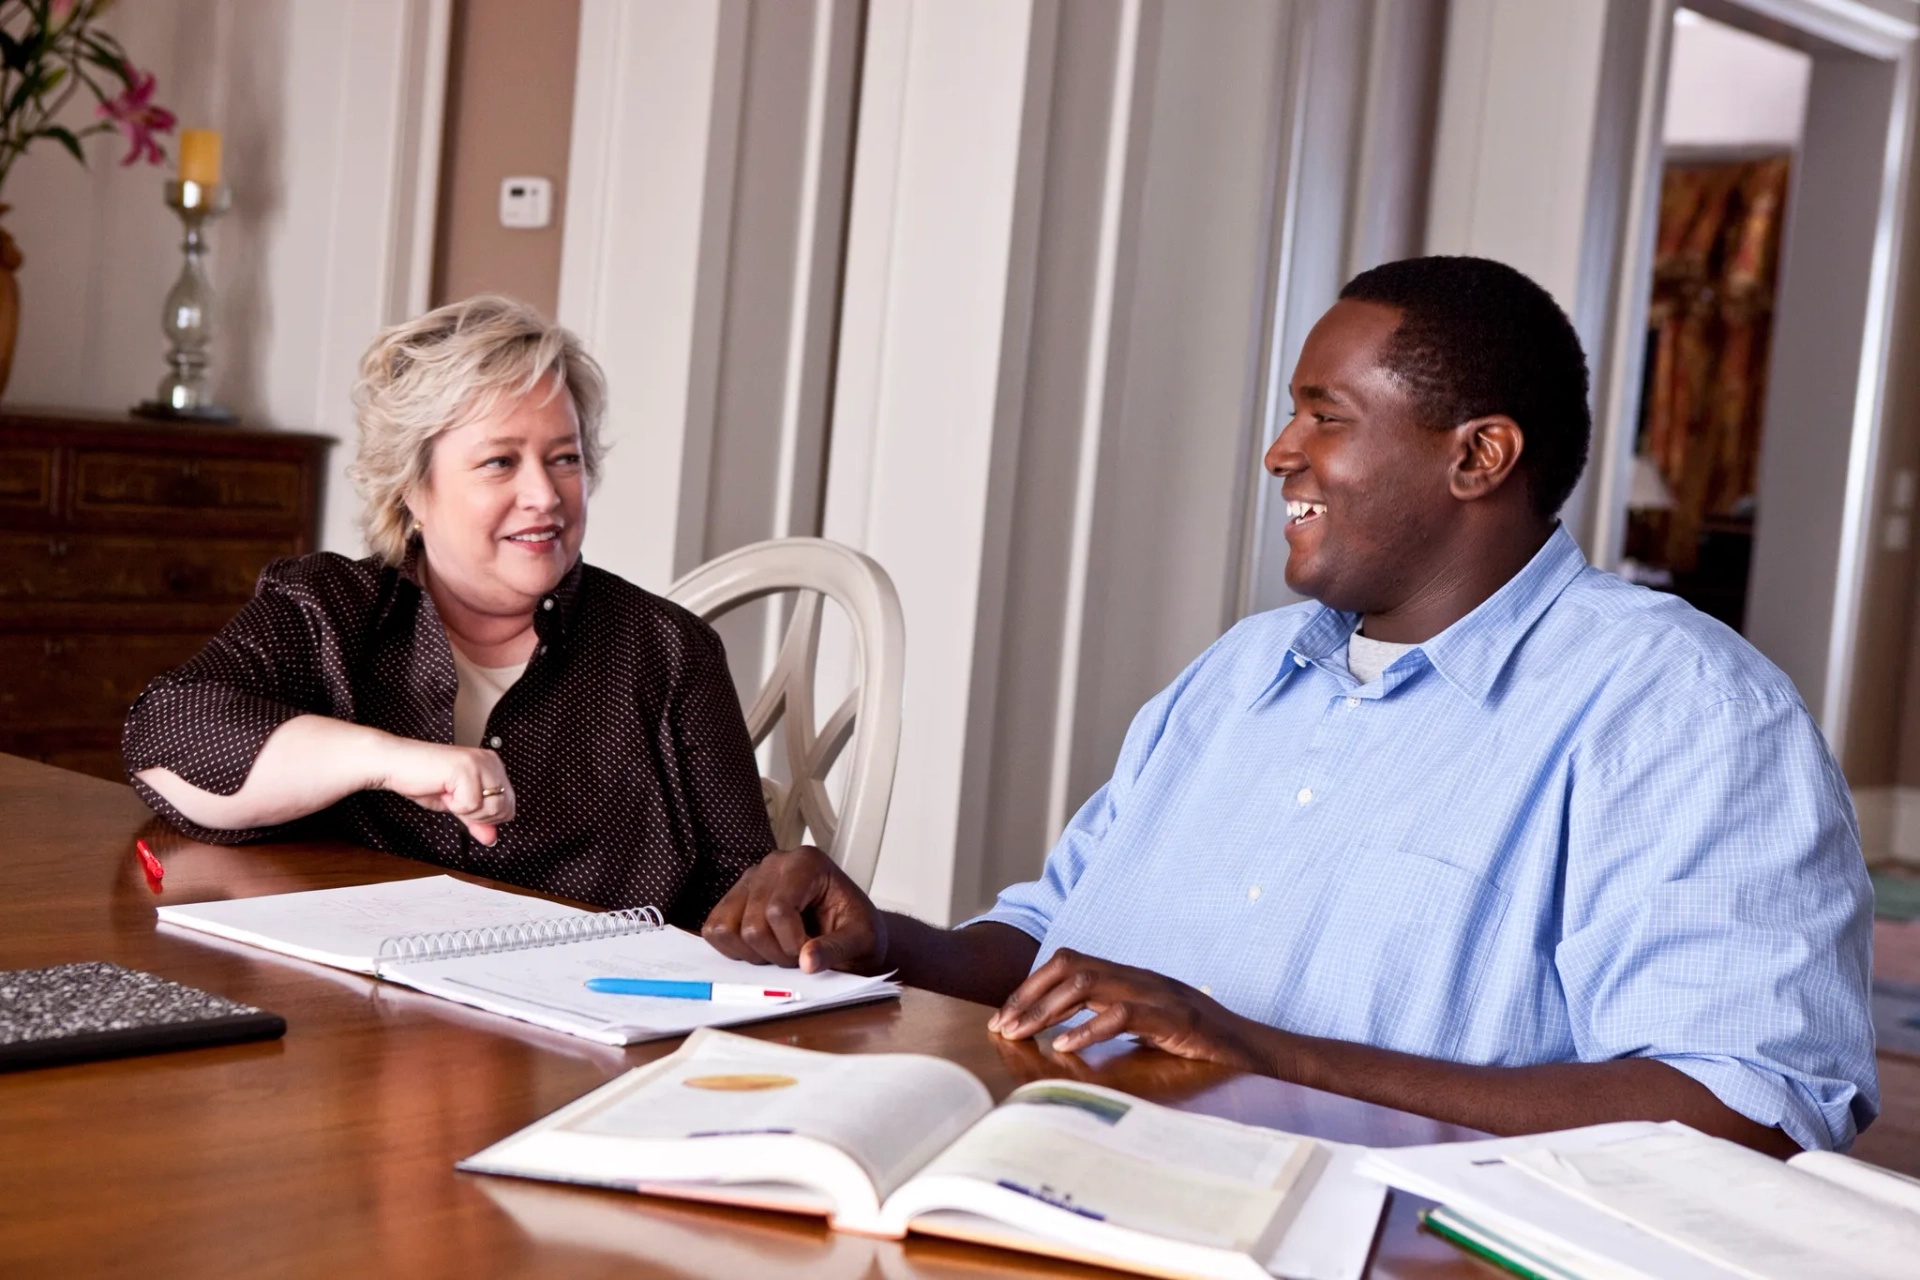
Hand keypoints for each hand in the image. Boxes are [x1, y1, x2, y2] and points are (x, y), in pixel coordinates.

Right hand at [372, 737, 514, 844]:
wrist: (396, 765)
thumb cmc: (423, 780)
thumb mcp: (457, 804)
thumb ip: (477, 819)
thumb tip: (491, 838)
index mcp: (493, 765)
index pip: (509, 805)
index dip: (486, 816)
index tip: (464, 804)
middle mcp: (490, 761)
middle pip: (503, 809)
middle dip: (476, 814)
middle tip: (454, 798)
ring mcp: (480, 763)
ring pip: (491, 808)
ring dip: (465, 809)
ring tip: (449, 792)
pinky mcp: (466, 769)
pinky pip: (471, 804)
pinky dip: (453, 804)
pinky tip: (443, 788)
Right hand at [702, 845, 885, 973]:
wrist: (850, 928)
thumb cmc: (856, 927)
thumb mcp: (861, 939)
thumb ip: (836, 948)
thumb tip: (807, 961)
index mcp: (807, 863)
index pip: (778, 910)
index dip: (791, 944)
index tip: (810, 953)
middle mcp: (774, 864)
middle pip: (752, 925)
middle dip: (776, 953)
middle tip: (799, 955)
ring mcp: (750, 879)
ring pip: (727, 929)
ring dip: (753, 953)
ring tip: (780, 950)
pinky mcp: (734, 898)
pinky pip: (714, 930)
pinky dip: (734, 950)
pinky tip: (763, 949)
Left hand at [987, 949, 1282, 1071]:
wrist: (1257, 1051)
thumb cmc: (1200, 1043)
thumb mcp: (1148, 1026)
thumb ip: (1112, 1020)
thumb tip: (1063, 1037)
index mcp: (1130, 976)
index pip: (1070, 961)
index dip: (1032, 984)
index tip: (1006, 1014)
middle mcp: (1139, 976)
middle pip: (1070, 965)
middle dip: (1030, 993)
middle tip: (1002, 1027)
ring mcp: (1157, 993)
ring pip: (1088, 982)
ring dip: (1047, 1008)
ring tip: (1021, 1034)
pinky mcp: (1174, 1018)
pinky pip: (1124, 1013)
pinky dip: (1089, 1028)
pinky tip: (1065, 1047)